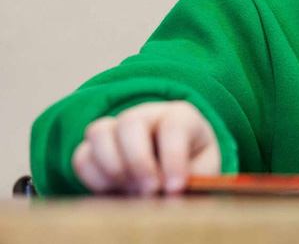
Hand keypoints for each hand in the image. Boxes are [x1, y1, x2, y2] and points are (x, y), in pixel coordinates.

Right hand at [71, 101, 220, 195]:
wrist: (173, 165)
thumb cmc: (192, 165)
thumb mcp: (203, 171)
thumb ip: (192, 180)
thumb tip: (170, 196)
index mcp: (180, 116)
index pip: (173, 125)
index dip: (173, 158)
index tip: (175, 187)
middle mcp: (145, 114)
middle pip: (130, 123)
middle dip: (138, 162)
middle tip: (150, 191)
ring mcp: (116, 127)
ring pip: (99, 133)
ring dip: (113, 168)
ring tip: (132, 190)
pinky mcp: (94, 146)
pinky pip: (82, 157)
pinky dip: (95, 179)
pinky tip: (116, 191)